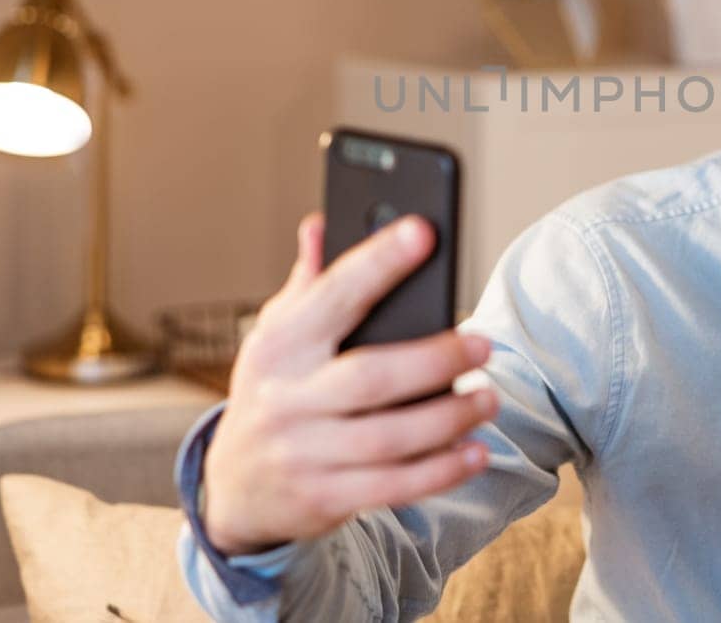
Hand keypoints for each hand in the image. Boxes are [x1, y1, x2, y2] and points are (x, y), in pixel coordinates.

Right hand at [202, 213, 499, 556]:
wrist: (232, 490)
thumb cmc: (273, 392)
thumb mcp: (275, 336)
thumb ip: (307, 284)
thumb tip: (322, 221)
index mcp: (279, 345)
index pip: (334, 295)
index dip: (379, 262)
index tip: (424, 232)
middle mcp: (286, 399)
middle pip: (371, 376)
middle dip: (436, 359)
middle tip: (484, 345)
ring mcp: (302, 453)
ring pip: (389, 438)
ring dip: (448, 419)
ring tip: (489, 399)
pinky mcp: (322, 499)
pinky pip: (391, 487)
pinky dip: (440, 472)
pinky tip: (474, 452)